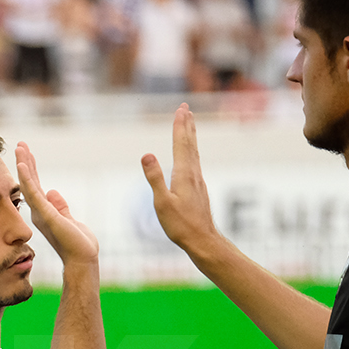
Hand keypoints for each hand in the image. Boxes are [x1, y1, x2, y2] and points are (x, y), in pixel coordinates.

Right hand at [15, 141, 97, 266]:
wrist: (82, 259)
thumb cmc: (78, 244)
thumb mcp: (70, 220)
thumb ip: (61, 206)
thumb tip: (53, 191)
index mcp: (45, 211)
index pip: (36, 185)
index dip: (31, 169)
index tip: (26, 153)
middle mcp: (39, 211)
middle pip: (30, 182)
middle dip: (25, 162)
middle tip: (20, 144)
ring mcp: (41, 213)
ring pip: (29, 184)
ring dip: (24, 166)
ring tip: (19, 148)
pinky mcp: (46, 215)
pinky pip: (33, 193)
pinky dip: (27, 179)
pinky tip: (22, 165)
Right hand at [140, 104, 220, 254]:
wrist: (202, 239)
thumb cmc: (180, 224)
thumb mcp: (162, 202)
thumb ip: (154, 178)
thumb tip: (147, 154)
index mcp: (184, 174)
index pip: (181, 144)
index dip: (180, 126)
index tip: (180, 109)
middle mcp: (193, 173)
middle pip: (190, 144)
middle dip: (187, 125)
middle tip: (186, 108)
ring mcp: (197, 180)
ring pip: (193, 152)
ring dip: (190, 136)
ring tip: (189, 124)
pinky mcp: (197, 188)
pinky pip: (193, 162)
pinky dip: (190, 151)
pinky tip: (189, 154)